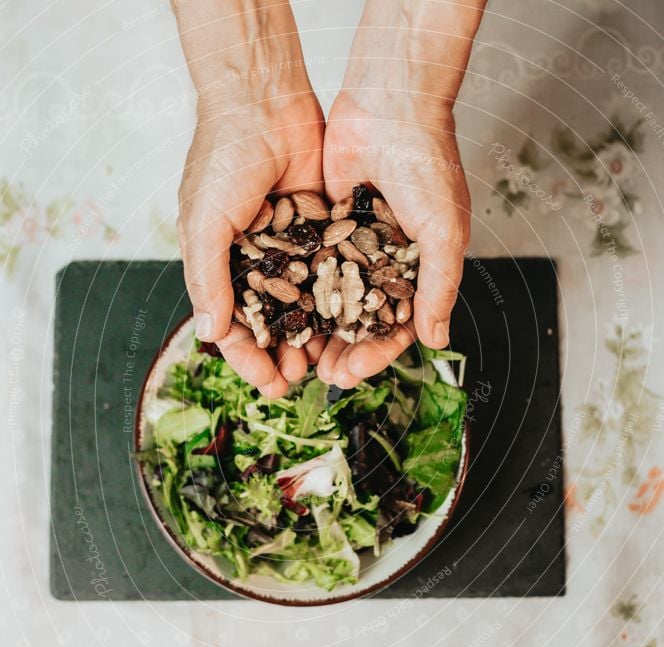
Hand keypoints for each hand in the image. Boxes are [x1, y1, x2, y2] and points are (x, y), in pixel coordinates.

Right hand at [174, 1, 325, 397]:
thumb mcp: (205, 221)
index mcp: (219, 265)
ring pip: (303, 307)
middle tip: (300, 381)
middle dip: (283, 356)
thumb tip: (209, 333)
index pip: (232, 326)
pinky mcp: (320, 232)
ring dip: (312, 337)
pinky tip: (350, 325)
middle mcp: (254, 263)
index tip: (269, 386)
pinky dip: (337, 301)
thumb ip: (208, 278)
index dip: (249, 359)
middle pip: (270, 324)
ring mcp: (289, 250)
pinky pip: (329, 275)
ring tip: (326, 364)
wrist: (263, 102)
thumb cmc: (221, 159)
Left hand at [317, 96, 469, 389]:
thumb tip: (435, 340)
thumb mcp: (443, 232)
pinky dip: (298, 292)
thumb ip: (439, 287)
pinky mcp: (323, 226)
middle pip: (361, 322)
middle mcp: (384, 264)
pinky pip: (309, 267)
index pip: (397, 327)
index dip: (377, 353)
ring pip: (332, 301)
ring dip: (318, 331)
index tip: (354, 371)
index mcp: (418, 270)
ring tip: (300, 357)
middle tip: (324, 375)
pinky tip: (282, 314)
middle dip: (345, 351)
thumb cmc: (428, 164)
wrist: (390, 105)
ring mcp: (352, 247)